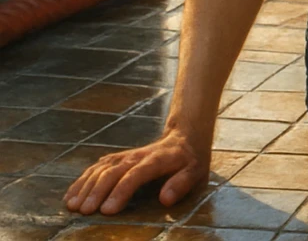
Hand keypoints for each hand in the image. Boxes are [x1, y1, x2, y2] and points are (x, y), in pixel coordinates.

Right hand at [64, 127, 208, 215]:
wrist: (184, 137)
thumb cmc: (190, 161)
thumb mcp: (196, 171)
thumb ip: (181, 184)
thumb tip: (165, 199)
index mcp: (158, 160)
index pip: (135, 175)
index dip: (120, 191)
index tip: (107, 211)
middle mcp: (137, 156)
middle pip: (113, 171)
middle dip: (97, 191)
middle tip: (84, 211)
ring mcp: (125, 156)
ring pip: (100, 168)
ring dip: (85, 186)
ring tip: (72, 206)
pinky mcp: (117, 158)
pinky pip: (95, 167)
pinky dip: (81, 180)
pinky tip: (71, 195)